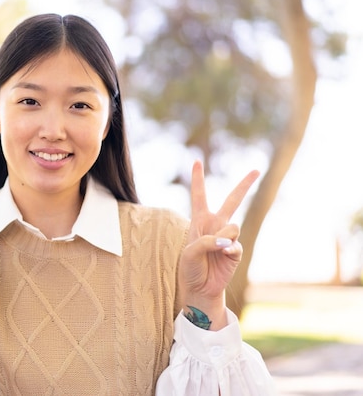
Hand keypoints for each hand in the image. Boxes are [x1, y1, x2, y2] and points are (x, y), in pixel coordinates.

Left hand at [179, 160, 258, 327]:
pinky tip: (223, 255)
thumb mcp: (189, 251)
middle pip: (232, 200)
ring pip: (233, 226)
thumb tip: (228, 240)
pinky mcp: (236, 250)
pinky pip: (236, 244)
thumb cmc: (189, 267)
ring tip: (215, 249)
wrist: (199, 287)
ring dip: (223, 237)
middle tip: (257, 170)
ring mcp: (228, 237)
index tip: (196, 160)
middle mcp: (216, 224)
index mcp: (200, 220)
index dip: (198, 178)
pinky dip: (229, 249)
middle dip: (245, 185)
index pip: (199, 195)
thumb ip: (207, 240)